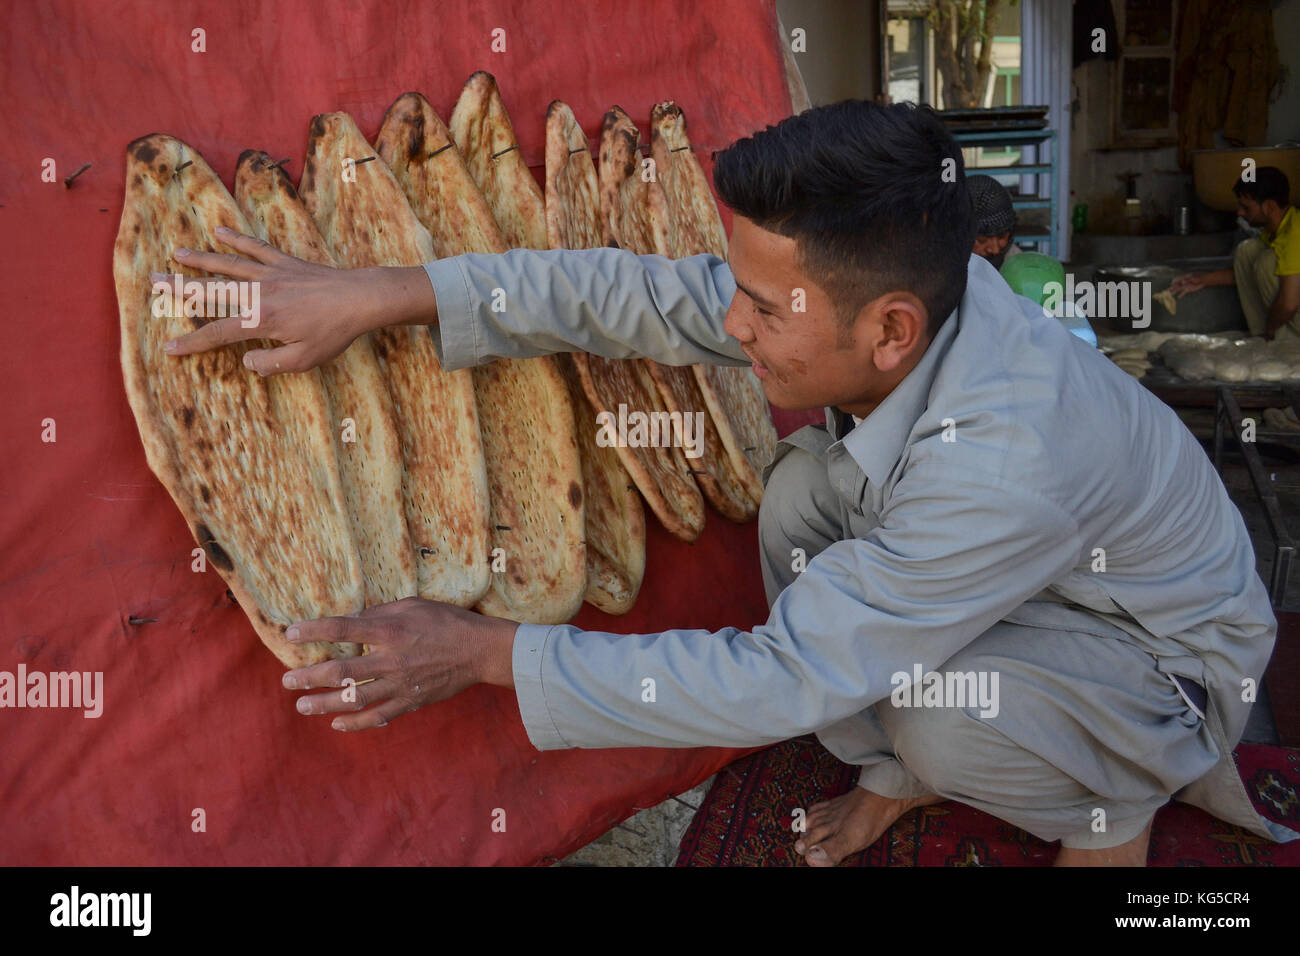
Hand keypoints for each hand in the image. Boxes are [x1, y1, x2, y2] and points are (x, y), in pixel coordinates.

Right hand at [157, 227, 433, 374]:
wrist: (360, 299)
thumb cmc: (334, 332)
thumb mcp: (304, 360)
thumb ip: (271, 364)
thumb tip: (246, 362)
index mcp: (260, 320)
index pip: (217, 333)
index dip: (191, 342)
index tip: (169, 348)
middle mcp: (259, 293)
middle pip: (211, 291)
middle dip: (180, 289)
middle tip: (153, 283)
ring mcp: (271, 274)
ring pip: (227, 265)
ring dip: (199, 260)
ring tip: (174, 255)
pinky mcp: (285, 262)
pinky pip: (256, 248)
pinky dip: (237, 238)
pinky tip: (220, 230)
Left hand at [280, 597, 517, 730]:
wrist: (480, 651)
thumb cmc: (447, 621)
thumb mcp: (413, 605)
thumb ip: (381, 611)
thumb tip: (354, 617)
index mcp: (391, 630)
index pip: (344, 629)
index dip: (314, 631)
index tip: (291, 633)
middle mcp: (392, 659)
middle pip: (341, 671)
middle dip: (309, 677)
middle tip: (287, 681)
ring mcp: (400, 684)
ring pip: (354, 698)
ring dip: (323, 704)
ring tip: (301, 706)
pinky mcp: (410, 702)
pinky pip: (378, 717)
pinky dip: (355, 723)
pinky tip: (336, 723)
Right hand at [1169, 273, 1206, 296]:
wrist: (1205, 280)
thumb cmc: (1199, 277)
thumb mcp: (1194, 277)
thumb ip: (1188, 280)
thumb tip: (1182, 282)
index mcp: (1184, 277)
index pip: (1176, 279)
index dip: (1174, 282)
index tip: (1172, 284)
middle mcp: (1183, 282)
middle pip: (1175, 285)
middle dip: (1171, 288)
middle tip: (1166, 291)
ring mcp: (1185, 286)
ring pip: (1178, 289)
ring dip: (1174, 292)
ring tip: (1169, 295)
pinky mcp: (1188, 289)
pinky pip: (1183, 293)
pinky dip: (1181, 295)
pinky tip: (1178, 297)